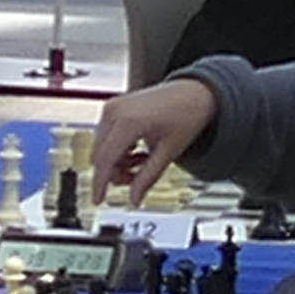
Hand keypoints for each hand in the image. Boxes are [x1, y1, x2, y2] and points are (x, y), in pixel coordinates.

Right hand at [89, 76, 217, 202]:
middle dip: (115, 172)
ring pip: (102, 147)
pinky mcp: (114, 107)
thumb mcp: (169, 152)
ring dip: (117, 161)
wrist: (195, 92)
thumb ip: (148, 178)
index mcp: (128, 122)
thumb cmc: (187, 115)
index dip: (101, 184)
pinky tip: (137, 150)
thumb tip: (134, 200)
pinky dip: (118, 149)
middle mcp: (115, 111)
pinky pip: (106, 135)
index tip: (99, 201)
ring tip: (143, 161)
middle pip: (101, 155)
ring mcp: (112, 107)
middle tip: (136, 179)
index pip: (105, 160)